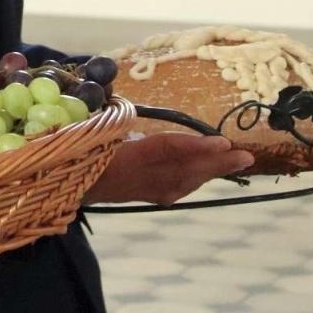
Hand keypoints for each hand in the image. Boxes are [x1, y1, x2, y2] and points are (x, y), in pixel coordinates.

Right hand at [83, 132, 253, 205]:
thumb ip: (114, 126)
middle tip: (245, 156)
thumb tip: (140, 117)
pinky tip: (207, 174)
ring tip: (237, 162)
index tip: (221, 142)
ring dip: (211, 171)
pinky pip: (177, 188)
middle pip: (183, 169)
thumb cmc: (78, 150)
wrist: (66, 185)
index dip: (195, 147)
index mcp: (123, 159)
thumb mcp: (94, 132)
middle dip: (216, 162)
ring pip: (184, 180)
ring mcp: (142, 190)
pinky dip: (196, 180)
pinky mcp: (145, 196)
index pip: (167, 151)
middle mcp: (136, 178)